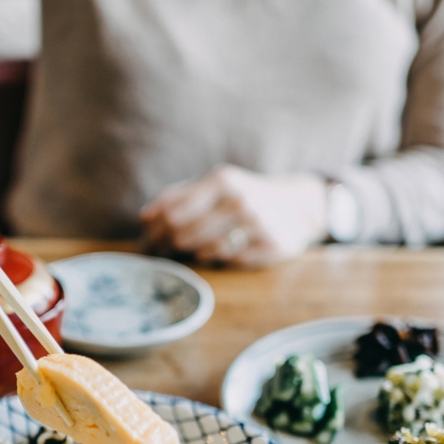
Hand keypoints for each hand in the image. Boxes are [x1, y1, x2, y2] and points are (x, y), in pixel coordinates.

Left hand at [140, 165, 327, 266]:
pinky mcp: (268, 248)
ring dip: (192, 253)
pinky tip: (220, 252)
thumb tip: (145, 216)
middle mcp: (240, 201)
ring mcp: (256, 226)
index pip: (173, 211)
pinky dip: (218, 258)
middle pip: (184, 233)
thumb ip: (182, 196)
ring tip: (191, 249)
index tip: (145, 238)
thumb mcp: (218, 184)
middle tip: (160, 250)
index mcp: (222, 181)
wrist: (298, 206)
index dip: (153, 228)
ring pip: (204, 251)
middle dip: (167, 244)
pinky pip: (228, 261)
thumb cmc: (245, 196)